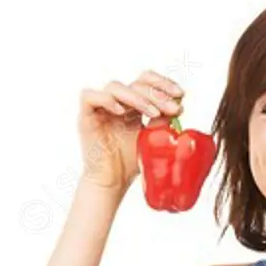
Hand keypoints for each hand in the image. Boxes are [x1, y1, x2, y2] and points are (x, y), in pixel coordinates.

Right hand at [77, 70, 183, 196]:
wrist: (112, 183)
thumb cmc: (129, 164)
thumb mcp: (152, 139)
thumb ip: (162, 121)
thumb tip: (178, 105)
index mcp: (132, 107)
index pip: (145, 82)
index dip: (162, 83)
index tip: (180, 94)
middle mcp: (116, 103)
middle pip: (134, 83)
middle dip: (156, 93)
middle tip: (172, 108)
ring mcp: (100, 109)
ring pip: (115, 87)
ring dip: (138, 97)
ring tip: (153, 113)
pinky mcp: (86, 117)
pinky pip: (89, 96)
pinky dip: (107, 100)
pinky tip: (122, 112)